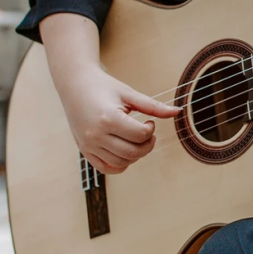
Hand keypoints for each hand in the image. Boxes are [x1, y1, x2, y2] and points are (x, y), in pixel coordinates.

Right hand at [56, 64, 180, 174]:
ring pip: (121, 163)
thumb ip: (153, 106)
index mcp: (107, 118)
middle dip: (147, 145)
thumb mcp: (129, 93)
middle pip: (133, 152)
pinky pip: (106, 168)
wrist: (75, 85)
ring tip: (136, 139)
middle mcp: (96, 135)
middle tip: (148, 133)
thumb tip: (177, 112)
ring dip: (136, 154)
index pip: (140, 135)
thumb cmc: (104, 87)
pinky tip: (125, 149)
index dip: (151, 130)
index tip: (150, 121)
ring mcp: (88, 145)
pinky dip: (120, 164)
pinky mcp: (84, 150)